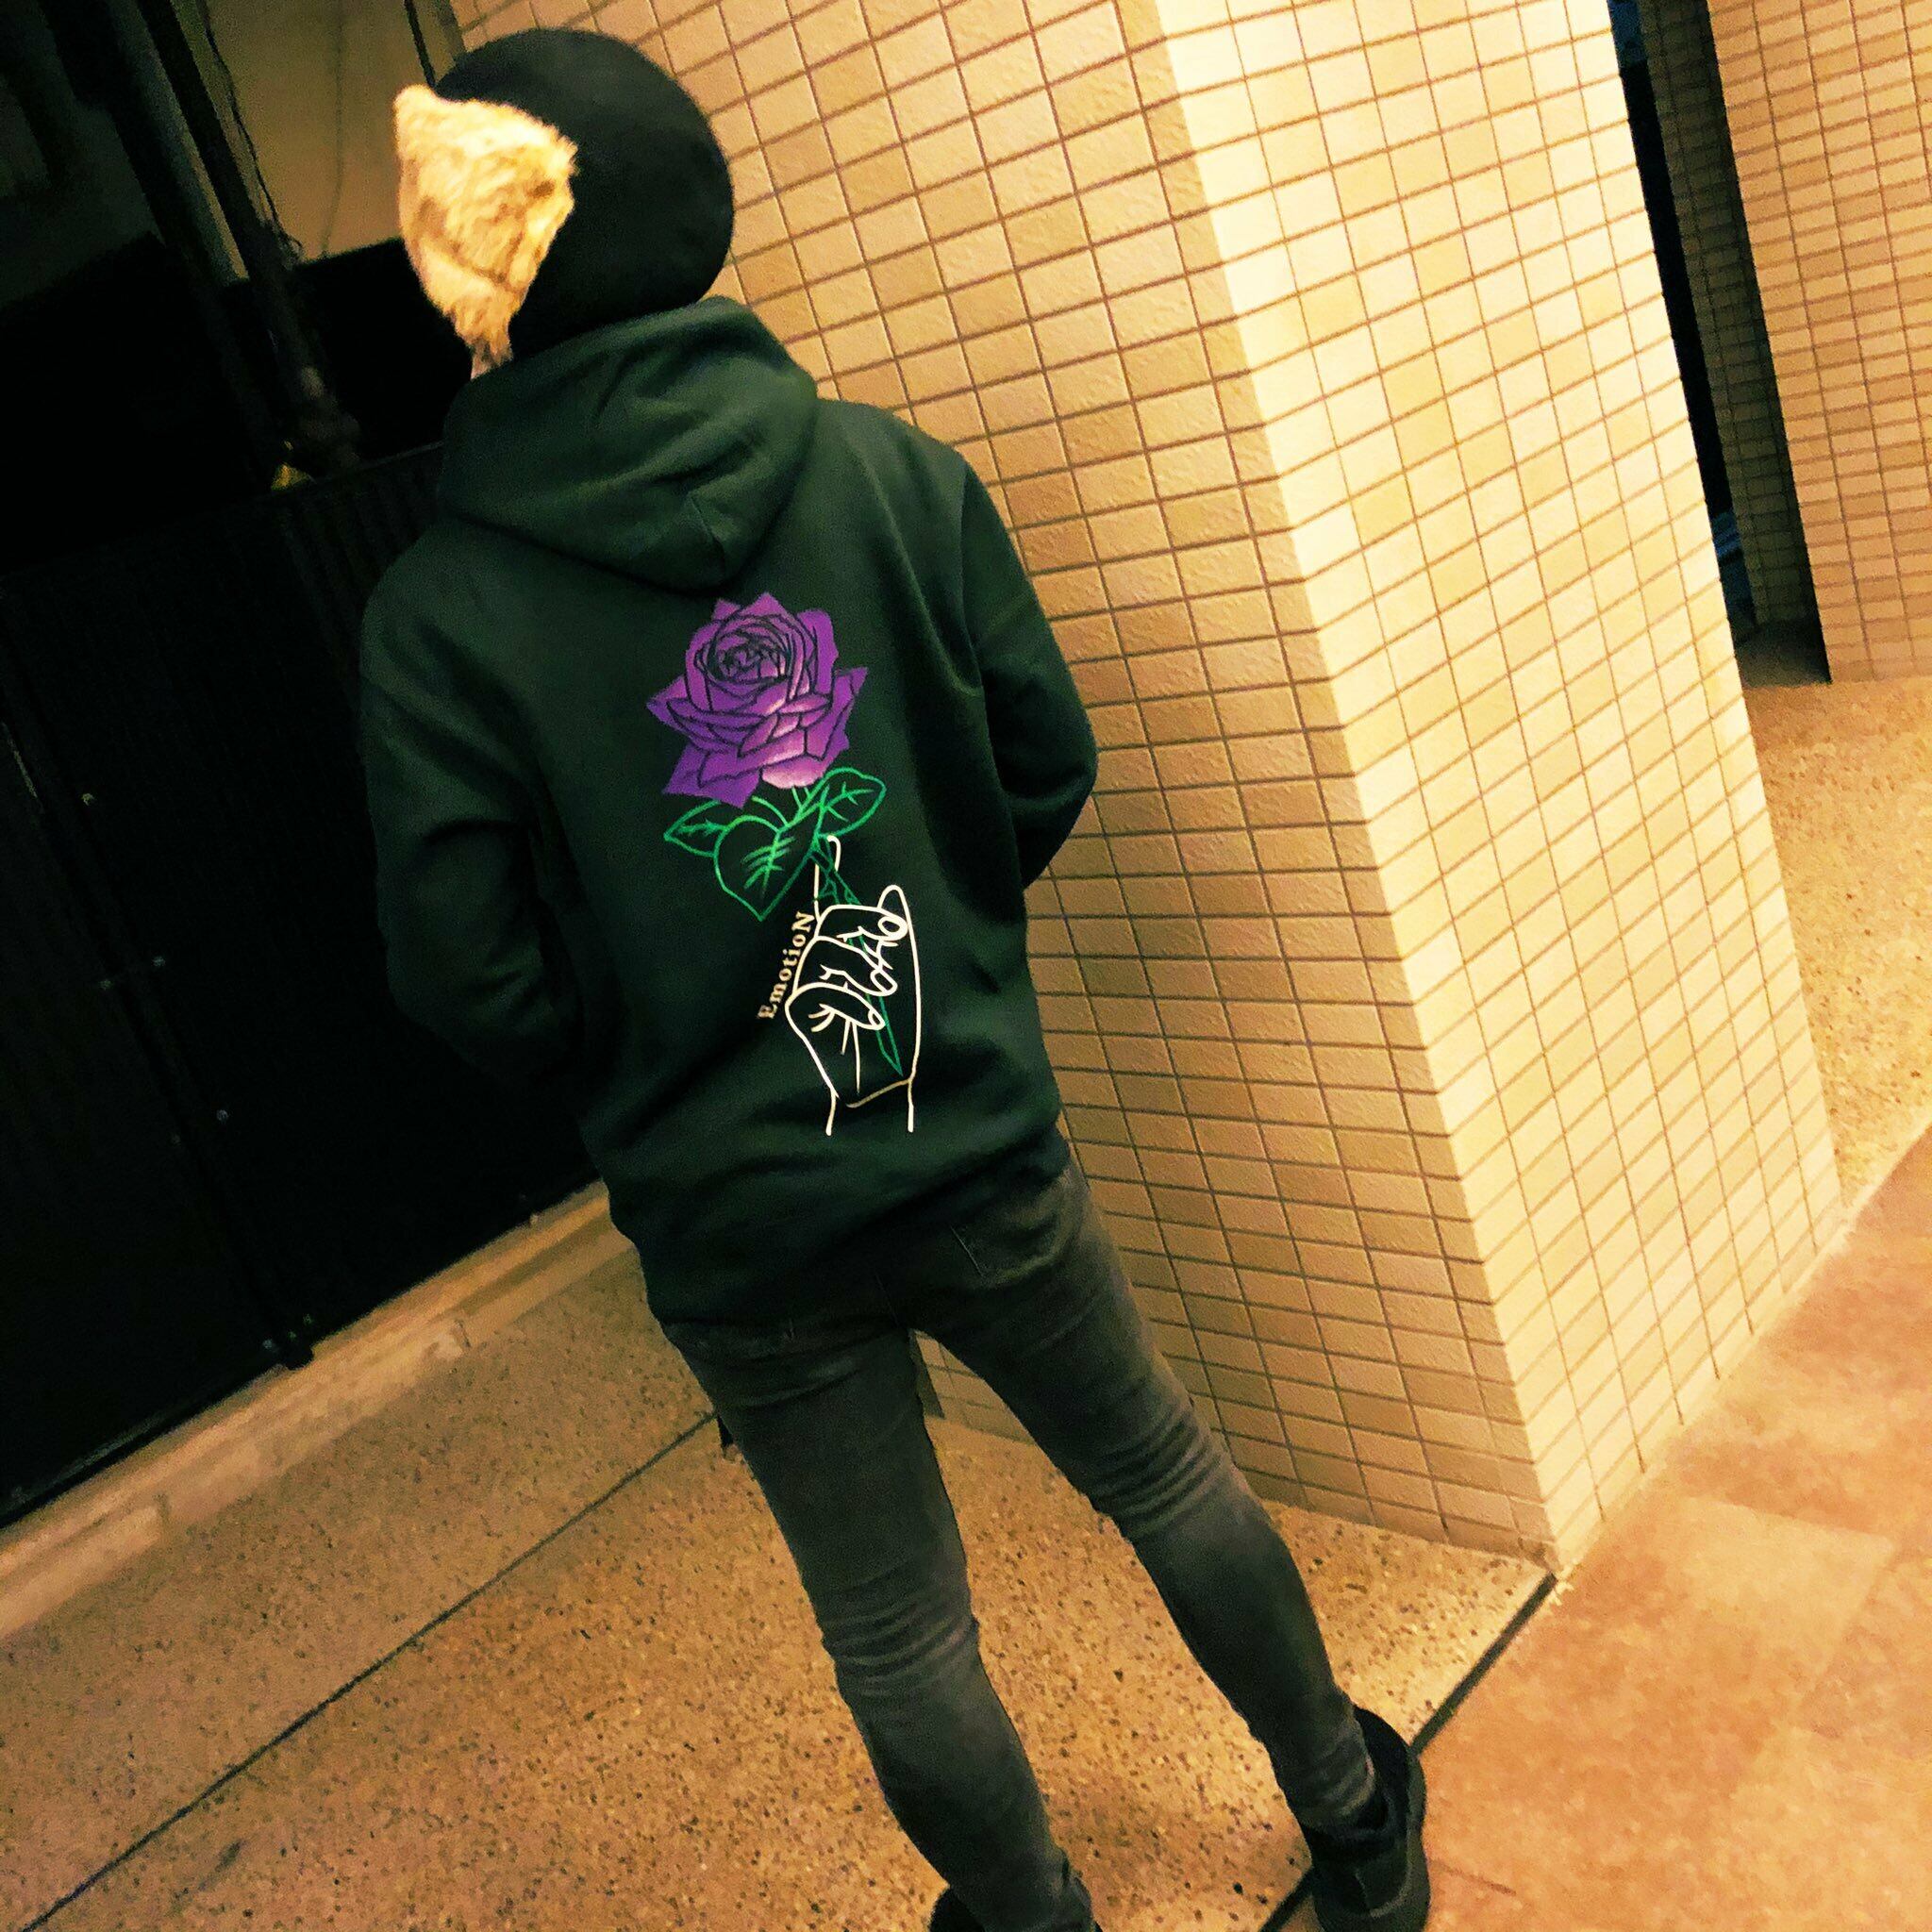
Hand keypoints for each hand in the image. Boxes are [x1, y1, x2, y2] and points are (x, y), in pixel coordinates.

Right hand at [784, 883, 919, 1130]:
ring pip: (819, 954)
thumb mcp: (900, 987)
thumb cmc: (890, 1041)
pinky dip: (845, 1001)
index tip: (894, 919)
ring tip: (885, 985)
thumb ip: (892, 946)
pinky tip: (871, 1019)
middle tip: (893, 934)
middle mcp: (822, 967)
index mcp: (846, 956)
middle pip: (826, 925)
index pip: (841, 915)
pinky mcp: (796, 1018)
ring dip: (856, 963)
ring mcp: (806, 990)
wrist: (878, 1096)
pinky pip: (811, 994)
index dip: (856, 903)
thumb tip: (892, 890)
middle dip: (858, 922)